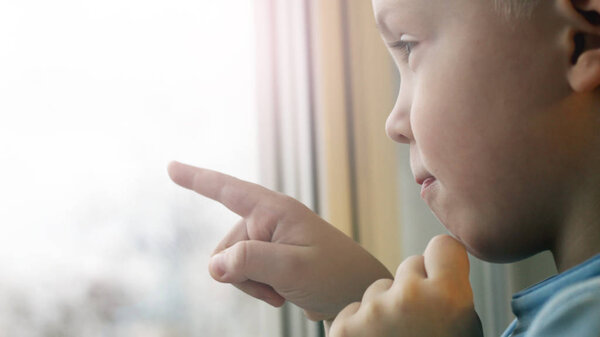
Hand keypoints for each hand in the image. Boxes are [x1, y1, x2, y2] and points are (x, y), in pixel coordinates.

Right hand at [167, 161, 392, 320]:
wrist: (355, 294)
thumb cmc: (334, 274)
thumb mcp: (292, 269)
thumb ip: (250, 262)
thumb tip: (213, 266)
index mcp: (274, 210)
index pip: (228, 190)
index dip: (197, 178)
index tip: (171, 167)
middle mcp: (268, 220)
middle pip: (225, 247)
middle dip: (242, 273)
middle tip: (277, 285)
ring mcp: (268, 240)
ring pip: (231, 264)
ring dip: (251, 284)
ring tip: (283, 289)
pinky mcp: (270, 258)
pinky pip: (243, 274)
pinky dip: (257, 288)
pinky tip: (281, 293)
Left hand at [329, 235, 482, 336]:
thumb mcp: (465, 326)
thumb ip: (452, 292)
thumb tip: (440, 265)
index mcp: (448, 297)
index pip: (442, 245)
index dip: (441, 264)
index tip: (439, 277)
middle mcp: (410, 298)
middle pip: (408, 267)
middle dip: (411, 288)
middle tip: (418, 323)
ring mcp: (373, 312)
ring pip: (379, 290)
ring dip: (384, 309)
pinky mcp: (344, 328)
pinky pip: (355, 310)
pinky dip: (360, 327)